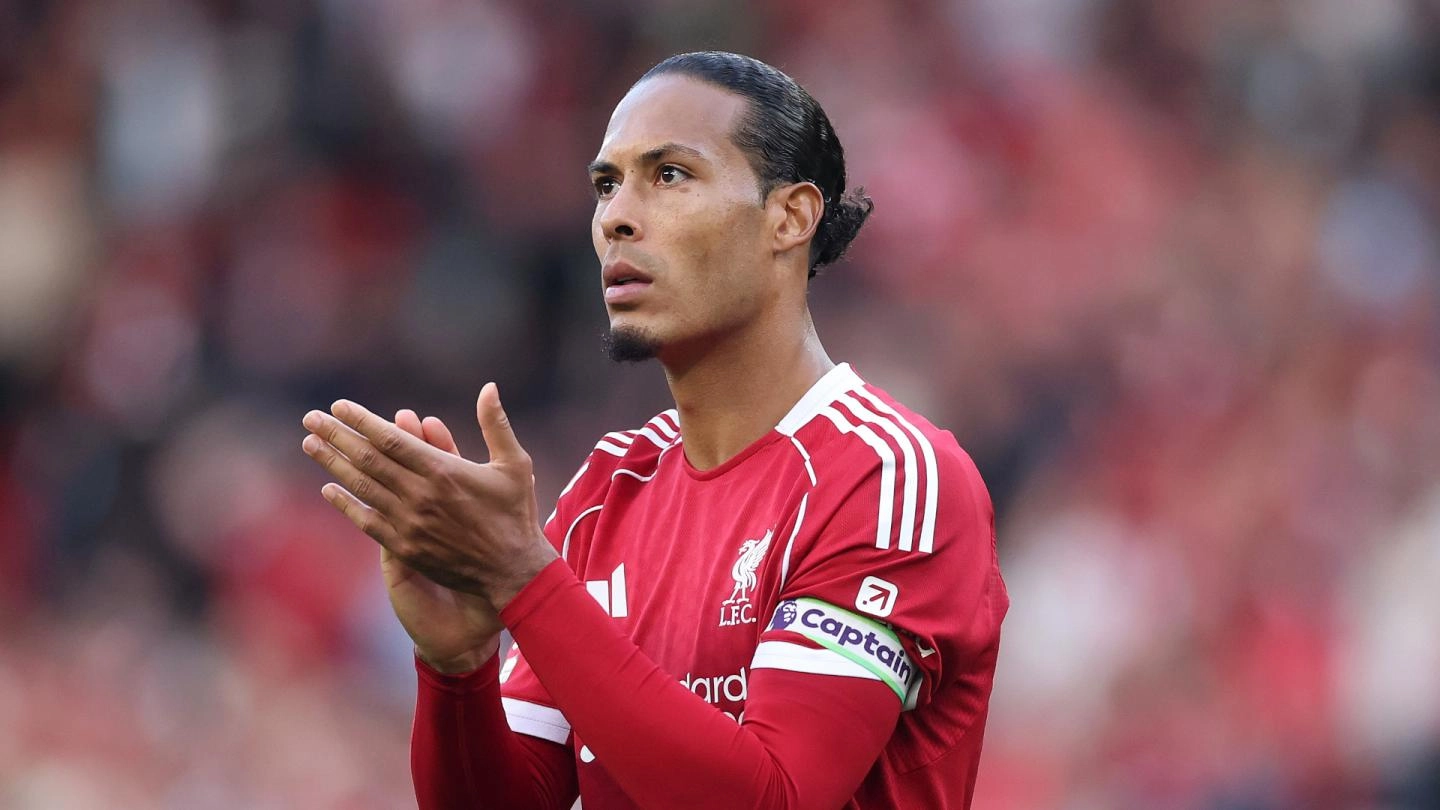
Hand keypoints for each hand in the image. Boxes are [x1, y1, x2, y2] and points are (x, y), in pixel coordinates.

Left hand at [301, 383, 557, 627]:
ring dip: (332, 464)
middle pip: (367, 458)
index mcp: (443, 470)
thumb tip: (488, 387)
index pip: (390, 438)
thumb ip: (496, 424)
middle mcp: (420, 495)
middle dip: (336, 435)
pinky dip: (346, 504)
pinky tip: (329, 489)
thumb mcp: (515, 463)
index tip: (339, 405)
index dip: (361, 420)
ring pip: (361, 487)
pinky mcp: (404, 548)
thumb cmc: (515, 514)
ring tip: (310, 444)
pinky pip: (366, 521)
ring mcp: (409, 523)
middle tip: (311, 418)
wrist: (512, 572)